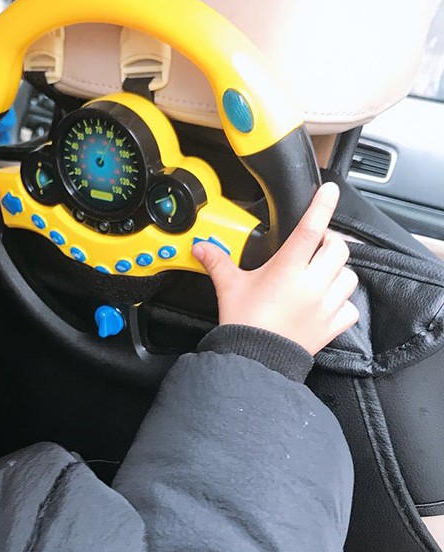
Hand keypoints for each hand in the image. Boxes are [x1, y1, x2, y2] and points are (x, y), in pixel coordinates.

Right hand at [192, 183, 358, 354]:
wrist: (255, 360)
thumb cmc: (244, 323)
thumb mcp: (229, 287)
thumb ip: (218, 262)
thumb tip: (202, 247)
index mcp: (287, 269)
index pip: (311, 228)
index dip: (322, 206)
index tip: (330, 192)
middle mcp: (312, 284)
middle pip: (338, 248)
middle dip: (329, 242)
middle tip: (315, 246)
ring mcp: (326, 305)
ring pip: (349, 276)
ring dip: (338, 271)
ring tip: (321, 275)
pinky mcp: (333, 325)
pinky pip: (351, 307)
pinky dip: (343, 302)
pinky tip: (327, 302)